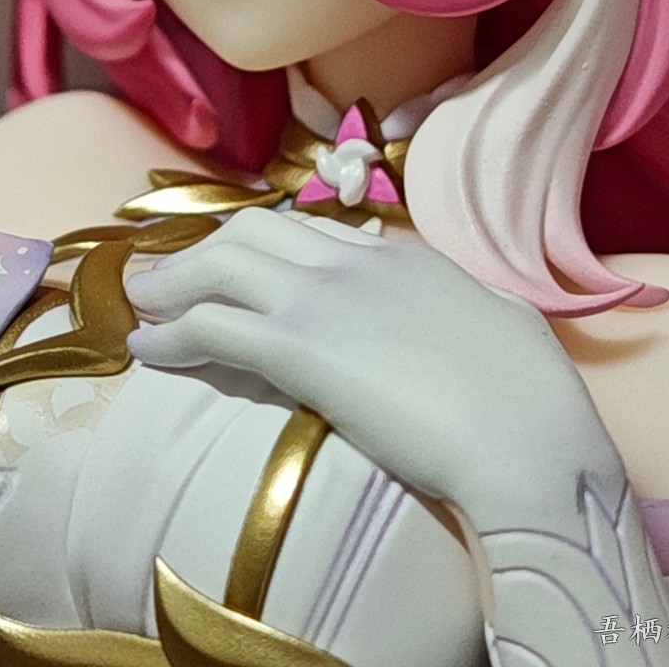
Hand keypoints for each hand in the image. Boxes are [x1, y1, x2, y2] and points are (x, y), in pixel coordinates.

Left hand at [126, 208, 622, 535]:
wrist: (528, 439)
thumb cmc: (530, 397)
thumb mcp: (494, 320)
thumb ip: (452, 300)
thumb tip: (444, 302)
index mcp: (401, 254)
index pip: (310, 230)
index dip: (260, 245)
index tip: (230, 264)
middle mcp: (354, 260)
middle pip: (252, 231)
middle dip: (199, 249)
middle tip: (161, 276)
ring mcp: (323, 299)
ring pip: (220, 264)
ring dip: (171, 282)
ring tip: (139, 305)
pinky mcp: (299, 350)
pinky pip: (212, 327)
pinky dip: (170, 335)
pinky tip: (145, 352)